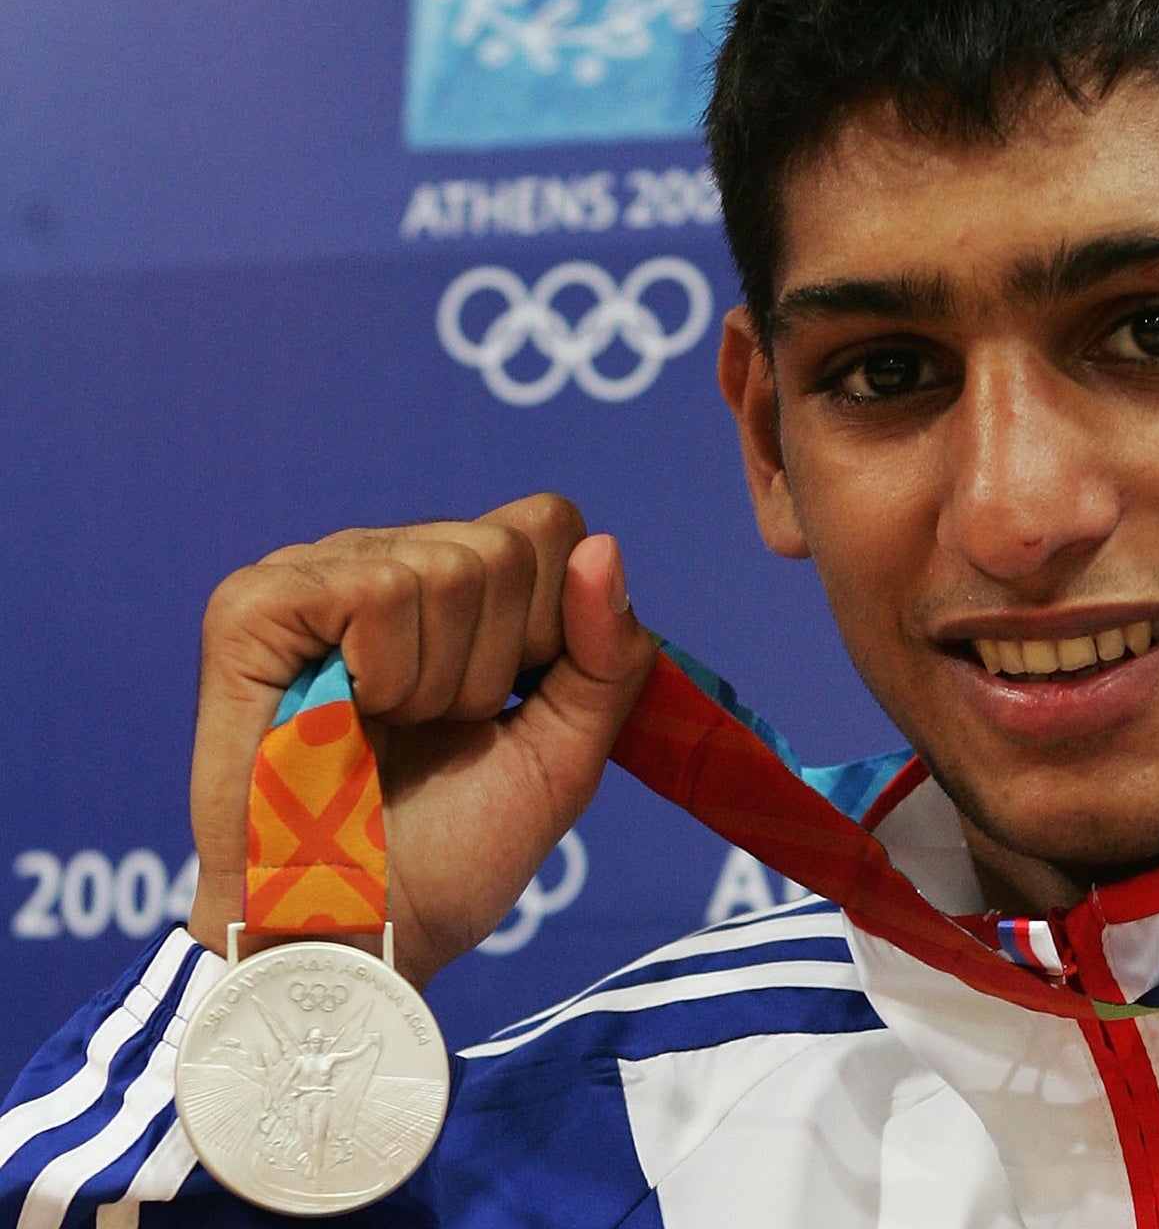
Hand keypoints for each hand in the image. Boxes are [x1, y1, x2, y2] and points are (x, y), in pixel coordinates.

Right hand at [186, 495, 655, 986]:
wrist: (364, 934)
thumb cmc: (453, 852)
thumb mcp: (566, 751)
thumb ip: (607, 655)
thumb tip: (603, 546)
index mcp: (453, 582)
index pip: (547, 524)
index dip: (553, 623)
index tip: (508, 704)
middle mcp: (381, 557)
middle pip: (507, 547)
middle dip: (497, 666)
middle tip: (433, 730)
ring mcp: (312, 574)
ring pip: (447, 567)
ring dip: (438, 683)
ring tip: (383, 731)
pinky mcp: (252, 606)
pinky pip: (374, 592)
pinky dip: (384, 673)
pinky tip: (344, 716)